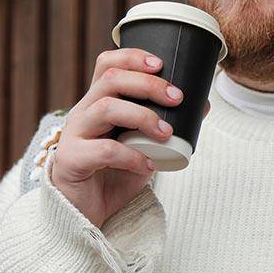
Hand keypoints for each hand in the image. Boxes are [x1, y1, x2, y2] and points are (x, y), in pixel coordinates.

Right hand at [49, 48, 206, 228]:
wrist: (83, 216)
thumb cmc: (113, 177)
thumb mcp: (144, 149)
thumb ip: (165, 127)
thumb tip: (202, 106)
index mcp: (97, 104)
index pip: (107, 65)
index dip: (132, 56)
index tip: (161, 63)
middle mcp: (82, 113)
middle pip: (110, 79)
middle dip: (147, 84)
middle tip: (176, 97)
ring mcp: (74, 135)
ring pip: (105, 108)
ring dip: (142, 116)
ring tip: (166, 132)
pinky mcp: (71, 160)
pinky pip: (103, 150)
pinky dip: (132, 156)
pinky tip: (148, 166)